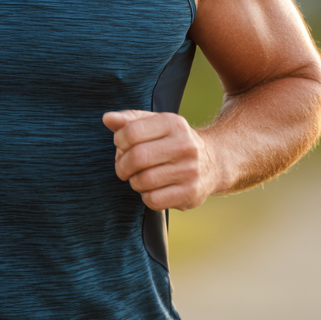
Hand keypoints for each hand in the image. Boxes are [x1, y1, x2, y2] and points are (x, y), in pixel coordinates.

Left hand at [103, 110, 217, 210]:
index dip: (119, 141)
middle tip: (123, 167)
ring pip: (143, 181)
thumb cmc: (172, 141)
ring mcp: (190, 170)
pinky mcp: (191, 193)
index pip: (131, 132)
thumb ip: (128, 120)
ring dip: (133, 181)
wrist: (213, 161)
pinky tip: (152, 189)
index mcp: (172, 123)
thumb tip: (107, 118)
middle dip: (122, 165)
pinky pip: (153, 200)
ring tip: (139, 177)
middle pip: (136, 158)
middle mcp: (184, 145)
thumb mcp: (154, 124)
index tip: (122, 146)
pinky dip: (146, 196)